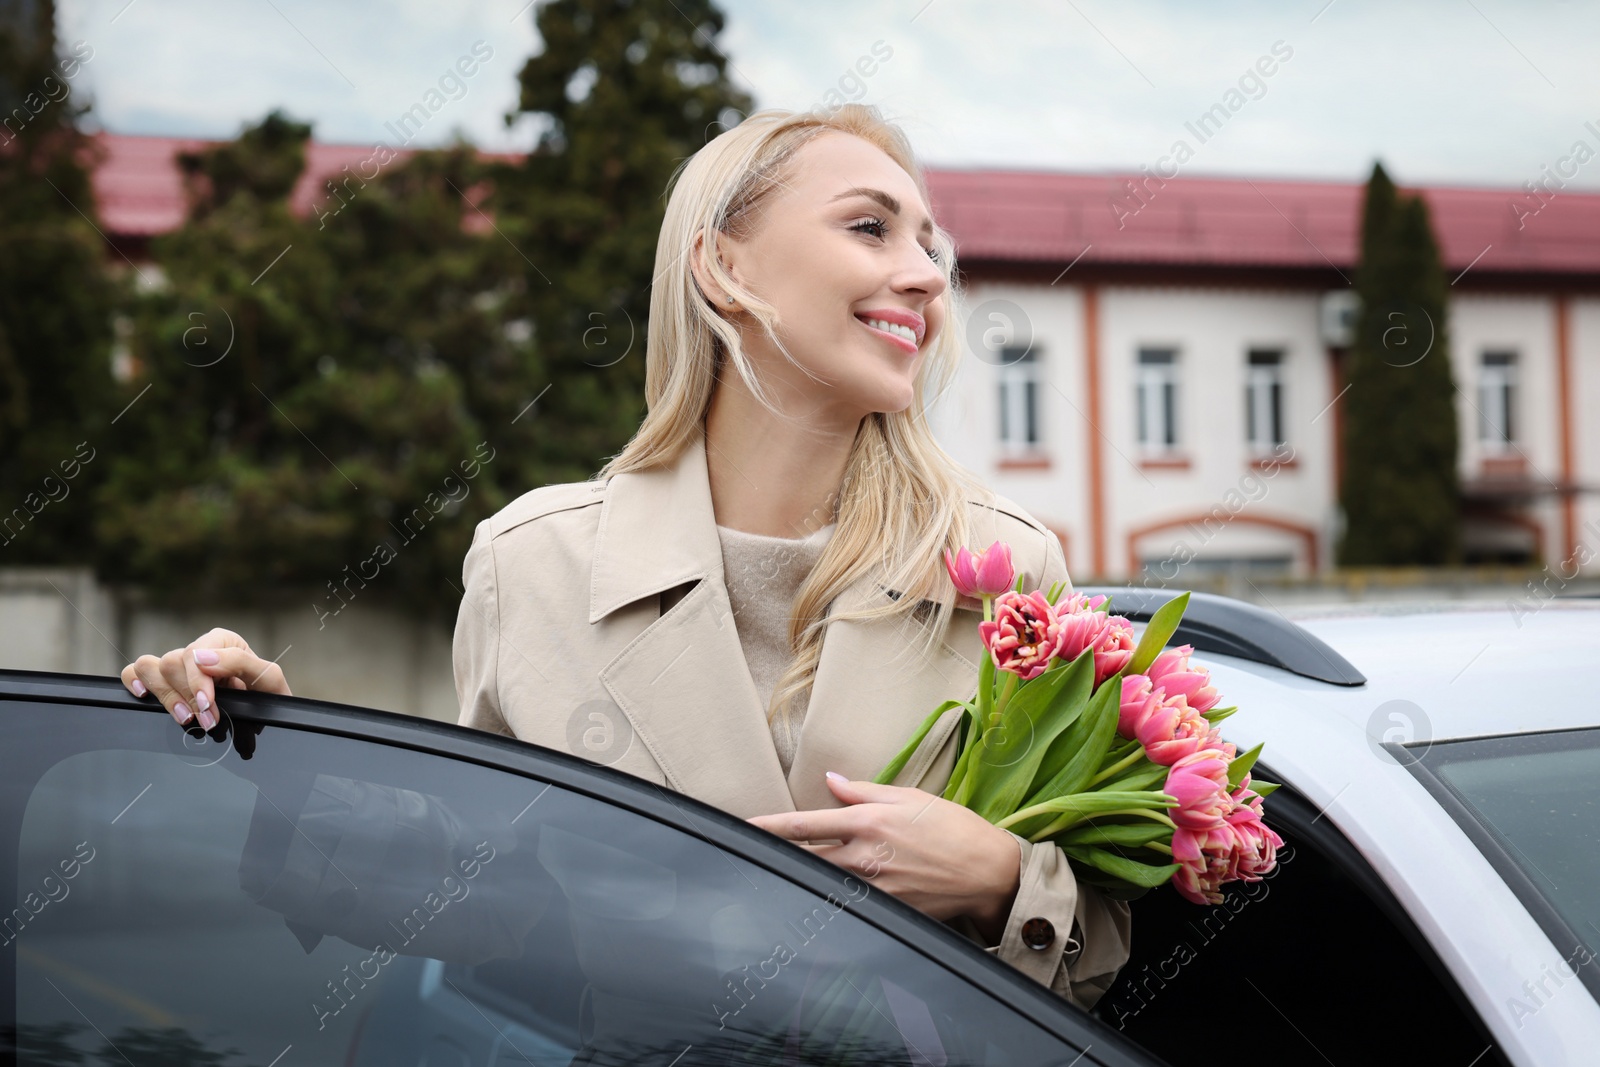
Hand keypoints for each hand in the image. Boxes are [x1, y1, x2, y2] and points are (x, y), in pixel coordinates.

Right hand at [120, 627, 291, 729]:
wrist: (267, 716)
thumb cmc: (269, 696)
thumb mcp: (268, 677)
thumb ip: (239, 662)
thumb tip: (201, 658)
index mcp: (222, 642)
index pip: (193, 654)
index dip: (196, 682)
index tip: (208, 706)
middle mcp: (198, 650)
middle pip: (170, 663)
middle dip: (186, 696)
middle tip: (208, 721)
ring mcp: (180, 667)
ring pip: (150, 667)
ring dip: (166, 696)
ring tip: (187, 718)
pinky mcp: (166, 682)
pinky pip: (135, 671)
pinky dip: (134, 681)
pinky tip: (144, 696)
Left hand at [748, 774, 1020, 933]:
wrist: (989, 873)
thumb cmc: (954, 828)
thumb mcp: (909, 797)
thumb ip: (862, 790)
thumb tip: (830, 780)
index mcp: (868, 822)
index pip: (805, 826)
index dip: (769, 828)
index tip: (743, 828)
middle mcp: (865, 857)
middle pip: (805, 860)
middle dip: (779, 857)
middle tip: (756, 855)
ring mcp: (873, 889)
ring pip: (823, 883)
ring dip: (804, 877)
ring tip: (784, 874)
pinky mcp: (886, 910)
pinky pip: (849, 903)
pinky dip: (834, 896)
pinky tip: (826, 895)